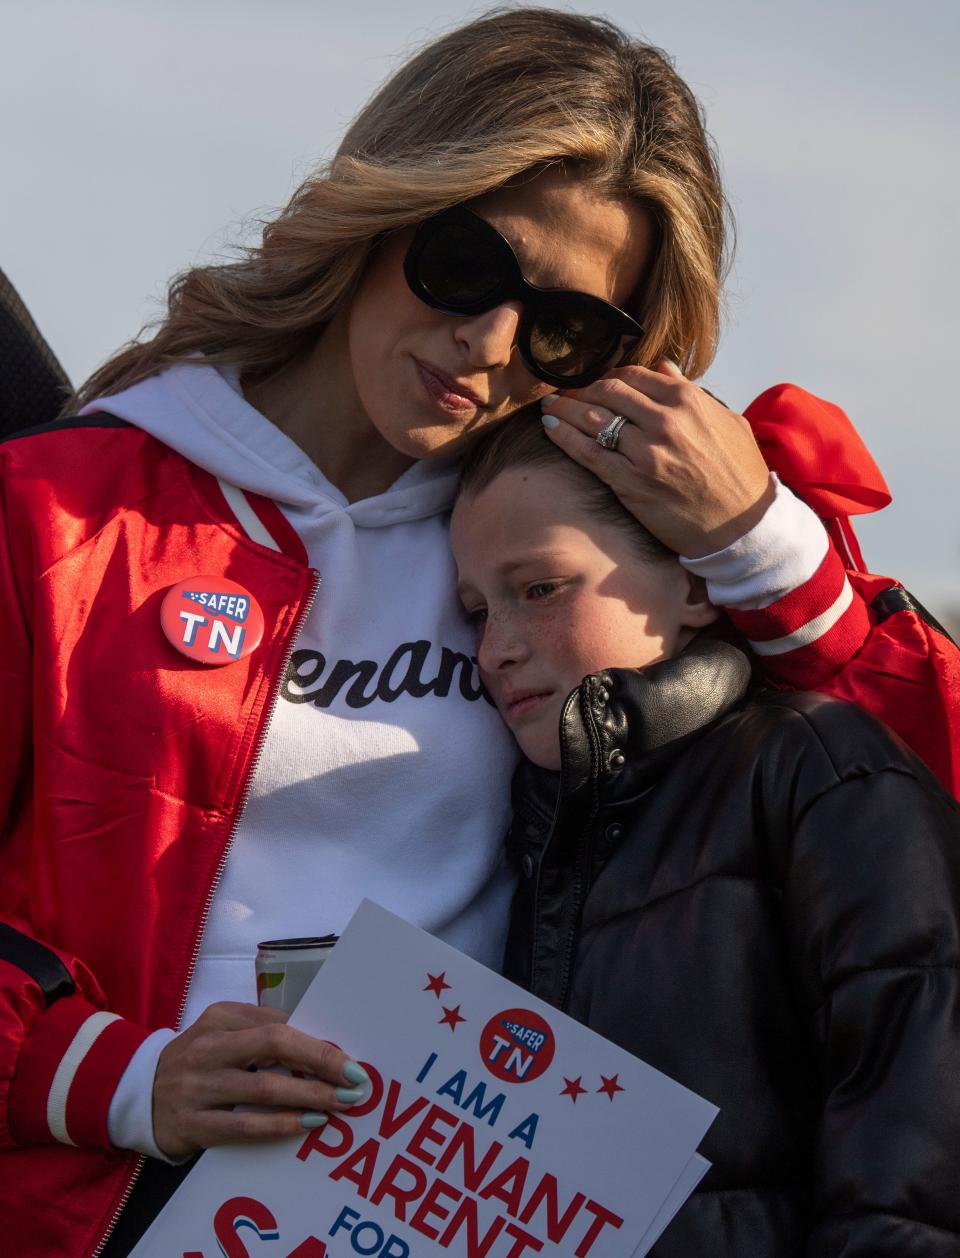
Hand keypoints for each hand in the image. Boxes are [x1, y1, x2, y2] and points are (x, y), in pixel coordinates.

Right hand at [152, 1002, 366, 1157]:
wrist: (136, 1094)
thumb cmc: (198, 1060)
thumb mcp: (222, 1031)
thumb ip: (261, 1030)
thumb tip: (319, 1042)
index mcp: (220, 1018)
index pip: (277, 1024)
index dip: (316, 1041)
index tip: (349, 1057)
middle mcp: (209, 1047)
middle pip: (273, 1045)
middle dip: (320, 1061)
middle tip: (355, 1079)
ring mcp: (198, 1086)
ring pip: (264, 1089)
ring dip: (310, 1096)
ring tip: (341, 1103)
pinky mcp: (193, 1124)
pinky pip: (245, 1125)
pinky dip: (281, 1125)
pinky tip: (309, 1124)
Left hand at [540, 361, 773, 556]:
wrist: (741, 526)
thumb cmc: (739, 474)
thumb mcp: (727, 422)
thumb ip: (693, 391)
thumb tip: (663, 368)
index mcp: (687, 400)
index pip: (634, 375)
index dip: (608, 376)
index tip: (595, 382)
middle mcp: (664, 420)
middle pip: (608, 392)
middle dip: (582, 389)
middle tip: (566, 392)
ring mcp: (644, 452)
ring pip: (593, 419)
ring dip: (565, 408)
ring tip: (550, 406)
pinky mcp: (629, 482)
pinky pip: (587, 453)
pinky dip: (564, 437)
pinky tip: (550, 428)